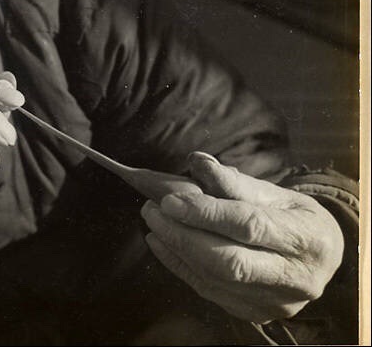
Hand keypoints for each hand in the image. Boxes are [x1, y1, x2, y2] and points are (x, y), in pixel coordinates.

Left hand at [141, 151, 343, 323]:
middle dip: (182, 235)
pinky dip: (179, 266)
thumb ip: (236, 181)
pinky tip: (161, 243)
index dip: (206, 213)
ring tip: (153, 220)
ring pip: (214, 280)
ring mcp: (275, 302)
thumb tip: (197, 161)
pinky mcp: (255, 313)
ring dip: (175, 249)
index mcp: (307, 239)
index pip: (249, 226)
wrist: (322, 257)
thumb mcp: (277, 192)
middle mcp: (295, 279)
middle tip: (153, 210)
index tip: (170, 200)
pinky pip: (209, 291)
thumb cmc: (295, 216)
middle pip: (228, 262)